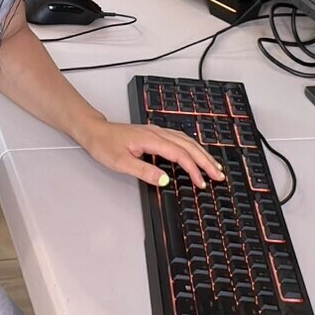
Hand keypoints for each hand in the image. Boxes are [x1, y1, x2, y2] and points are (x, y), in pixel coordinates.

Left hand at [80, 118, 225, 189]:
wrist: (94, 131)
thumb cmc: (104, 145)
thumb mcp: (121, 163)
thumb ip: (144, 171)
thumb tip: (165, 180)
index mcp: (151, 139)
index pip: (180, 155)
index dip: (193, 169)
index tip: (202, 182)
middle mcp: (157, 132)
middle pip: (189, 146)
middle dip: (206, 161)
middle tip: (219, 175)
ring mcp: (157, 132)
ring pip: (187, 141)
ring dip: (202, 154)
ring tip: (214, 166)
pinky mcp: (155, 134)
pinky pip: (180, 139)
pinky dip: (192, 148)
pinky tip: (197, 154)